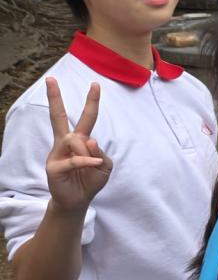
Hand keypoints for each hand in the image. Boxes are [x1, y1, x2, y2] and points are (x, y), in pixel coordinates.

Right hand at [44, 79, 111, 212]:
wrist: (78, 200)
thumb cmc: (90, 180)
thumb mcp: (104, 166)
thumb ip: (100, 152)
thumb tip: (89, 140)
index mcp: (80, 140)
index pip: (86, 117)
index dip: (91, 102)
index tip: (95, 84)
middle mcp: (66, 143)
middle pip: (58, 116)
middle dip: (54, 97)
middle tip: (50, 79)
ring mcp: (57, 153)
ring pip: (75, 140)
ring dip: (89, 151)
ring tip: (91, 164)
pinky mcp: (54, 167)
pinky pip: (75, 159)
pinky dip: (87, 161)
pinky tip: (94, 164)